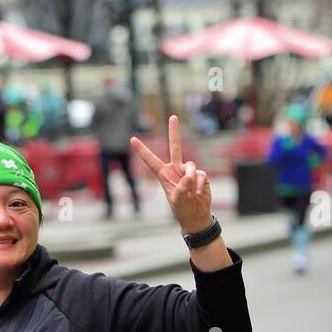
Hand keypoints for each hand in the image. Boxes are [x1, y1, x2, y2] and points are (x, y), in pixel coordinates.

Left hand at [130, 114, 212, 233]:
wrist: (196, 215)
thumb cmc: (182, 209)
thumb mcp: (177, 201)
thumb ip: (181, 189)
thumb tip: (188, 175)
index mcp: (164, 175)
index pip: (151, 160)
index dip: (142, 150)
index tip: (132, 139)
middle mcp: (175, 170)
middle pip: (175, 147)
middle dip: (174, 132)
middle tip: (173, 116)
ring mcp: (188, 171)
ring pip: (190, 165)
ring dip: (190, 178)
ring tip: (191, 192)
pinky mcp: (199, 174)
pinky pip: (199, 174)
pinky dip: (198, 184)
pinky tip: (197, 193)